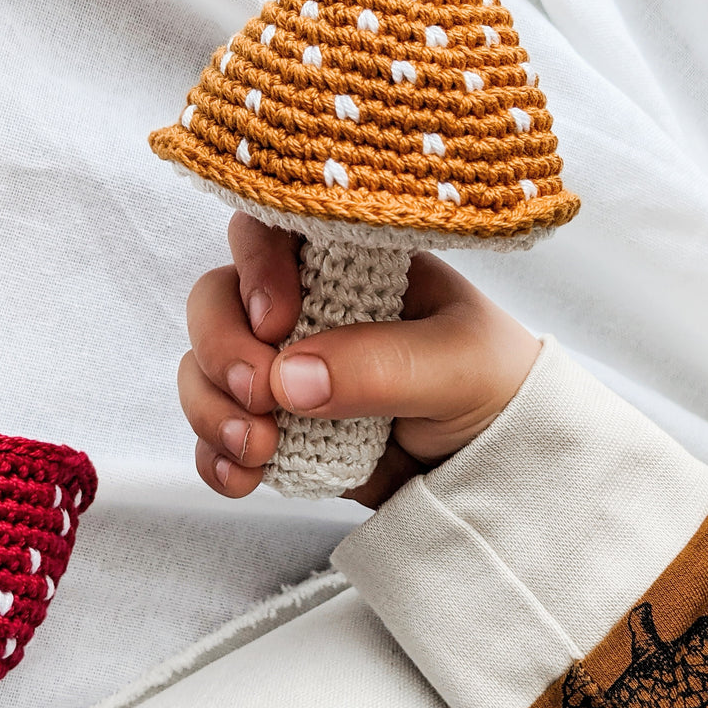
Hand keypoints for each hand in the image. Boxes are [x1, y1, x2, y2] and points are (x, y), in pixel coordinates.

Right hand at [178, 214, 540, 507]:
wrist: (500, 465)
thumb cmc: (495, 387)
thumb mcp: (459, 366)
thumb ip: (382, 366)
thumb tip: (288, 379)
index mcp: (357, 261)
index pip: (277, 229)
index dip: (256, 265)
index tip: (277, 323)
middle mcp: (312, 304)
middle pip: (220, 296)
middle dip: (221, 346)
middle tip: (257, 395)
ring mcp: (290, 366)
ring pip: (206, 363)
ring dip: (211, 406)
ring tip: (256, 450)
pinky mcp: (280, 422)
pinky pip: (217, 427)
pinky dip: (213, 452)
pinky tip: (240, 477)